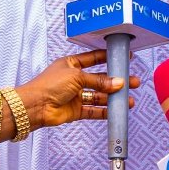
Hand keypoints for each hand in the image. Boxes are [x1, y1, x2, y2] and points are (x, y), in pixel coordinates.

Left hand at [15, 49, 139, 130]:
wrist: (36, 106)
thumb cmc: (49, 85)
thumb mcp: (77, 76)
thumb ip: (98, 80)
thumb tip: (117, 82)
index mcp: (71, 64)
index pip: (93, 59)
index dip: (108, 58)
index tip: (124, 58)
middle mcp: (74, 79)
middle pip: (99, 79)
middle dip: (116, 81)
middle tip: (132, 82)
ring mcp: (75, 95)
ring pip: (99, 96)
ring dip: (113, 98)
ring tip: (129, 100)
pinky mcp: (76, 110)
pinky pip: (94, 110)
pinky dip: (105, 111)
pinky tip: (117, 111)